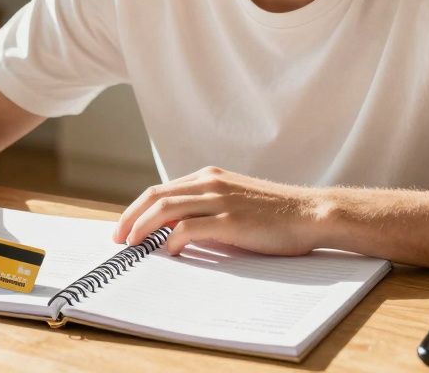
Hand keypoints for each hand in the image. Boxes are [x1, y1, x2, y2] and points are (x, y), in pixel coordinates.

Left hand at [113, 166, 327, 255]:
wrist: (310, 214)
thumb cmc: (275, 215)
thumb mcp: (234, 204)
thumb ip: (206, 210)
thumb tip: (173, 231)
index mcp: (210, 177)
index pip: (161, 190)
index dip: (137, 208)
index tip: (124, 227)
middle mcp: (211, 183)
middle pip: (156, 196)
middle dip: (131, 217)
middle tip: (118, 239)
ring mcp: (221, 200)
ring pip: (167, 209)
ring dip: (143, 228)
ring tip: (132, 246)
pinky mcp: (231, 220)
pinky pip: (190, 228)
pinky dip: (172, 240)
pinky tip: (167, 252)